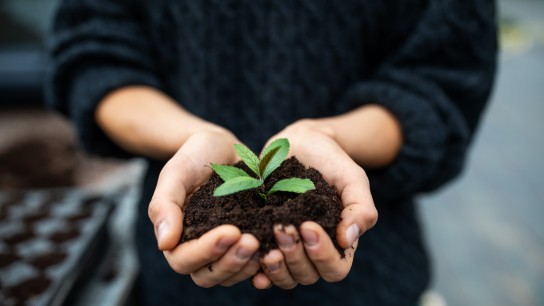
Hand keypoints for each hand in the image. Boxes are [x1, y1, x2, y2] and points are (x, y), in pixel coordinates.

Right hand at [148, 129, 261, 286]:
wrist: (221, 146)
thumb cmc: (194, 156)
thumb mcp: (176, 172)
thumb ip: (164, 205)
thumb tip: (164, 244)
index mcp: (177, 236)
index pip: (184, 260)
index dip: (206, 252)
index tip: (231, 231)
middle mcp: (199, 247)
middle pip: (208, 275)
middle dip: (231, 262)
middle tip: (252, 241)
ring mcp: (224, 248)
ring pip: (231, 274)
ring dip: (247, 265)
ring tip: (266, 244)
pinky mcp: (246, 241)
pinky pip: (253, 265)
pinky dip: (264, 264)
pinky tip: (278, 249)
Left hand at [252, 120, 377, 288]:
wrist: (302, 143)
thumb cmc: (332, 161)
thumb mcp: (352, 179)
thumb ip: (360, 208)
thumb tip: (348, 239)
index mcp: (338, 243)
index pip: (335, 268)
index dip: (322, 255)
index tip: (308, 226)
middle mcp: (312, 251)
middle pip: (307, 275)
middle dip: (294, 255)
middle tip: (281, 228)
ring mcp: (287, 247)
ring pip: (284, 276)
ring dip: (275, 266)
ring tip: (264, 245)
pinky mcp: (264, 239)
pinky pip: (259, 266)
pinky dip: (255, 268)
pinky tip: (249, 255)